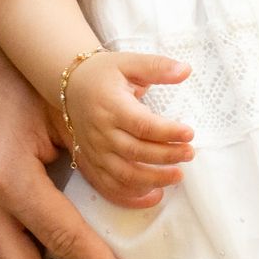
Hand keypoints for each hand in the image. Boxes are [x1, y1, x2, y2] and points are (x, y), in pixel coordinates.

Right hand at [63, 51, 194, 208]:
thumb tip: (186, 70)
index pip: (142, 125)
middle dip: (166, 156)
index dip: (167, 132)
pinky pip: (109, 186)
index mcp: (111, 106)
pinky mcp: (91, 161)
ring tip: (178, 175)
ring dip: (153, 179)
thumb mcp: (129, 62)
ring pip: (124, 174)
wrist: (69, 85)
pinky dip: (131, 195)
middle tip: (190, 153)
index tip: (190, 133)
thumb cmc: (104, 73)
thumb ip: (157, 67)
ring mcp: (95, 150)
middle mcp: (101, 132)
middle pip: (136, 152)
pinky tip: (154, 194)